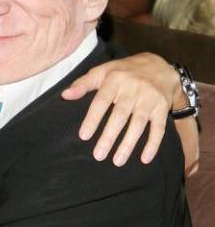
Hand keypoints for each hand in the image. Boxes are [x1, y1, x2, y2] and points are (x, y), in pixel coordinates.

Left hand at [61, 52, 179, 165]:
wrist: (158, 65)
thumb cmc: (122, 72)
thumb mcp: (102, 71)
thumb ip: (83, 84)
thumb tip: (64, 95)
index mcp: (115, 79)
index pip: (102, 101)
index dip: (93, 119)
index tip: (84, 136)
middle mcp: (133, 88)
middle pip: (120, 115)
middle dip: (109, 136)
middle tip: (98, 155)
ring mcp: (149, 98)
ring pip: (139, 124)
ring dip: (128, 144)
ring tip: (117, 161)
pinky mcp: (162, 106)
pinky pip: (159, 127)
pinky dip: (153, 144)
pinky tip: (144, 159)